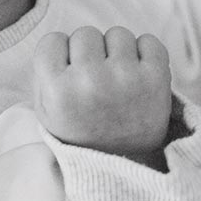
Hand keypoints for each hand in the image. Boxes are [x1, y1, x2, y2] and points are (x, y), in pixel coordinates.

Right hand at [33, 27, 176, 168]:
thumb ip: (44, 75)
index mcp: (58, 92)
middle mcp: (90, 81)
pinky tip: (137, 75)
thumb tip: (59, 41)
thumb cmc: (83, 134)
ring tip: (117, 80)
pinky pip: (149, 41)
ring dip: (117, 52)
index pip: (52, 41)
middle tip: (95, 80)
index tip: (70, 73)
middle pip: (85, 34)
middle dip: (89, 53)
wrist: (126, 166)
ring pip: (117, 34)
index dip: (61, 55)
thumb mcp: (47, 114)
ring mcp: (125, 78)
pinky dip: (145, 53)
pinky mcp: (156, 79)